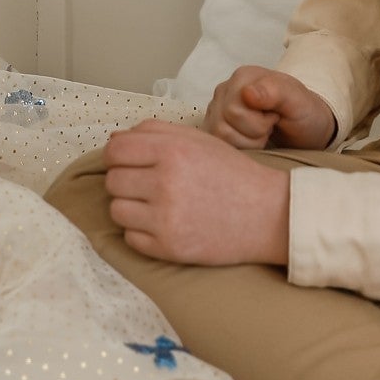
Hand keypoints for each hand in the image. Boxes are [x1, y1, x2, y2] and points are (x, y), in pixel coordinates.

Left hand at [103, 120, 290, 266]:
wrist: (266, 214)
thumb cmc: (231, 173)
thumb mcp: (198, 139)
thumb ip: (154, 131)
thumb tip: (113, 141)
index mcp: (172, 150)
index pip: (115, 151)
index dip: (118, 155)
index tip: (128, 161)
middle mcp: (166, 182)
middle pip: (113, 181)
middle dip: (126, 180)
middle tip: (149, 184)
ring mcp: (166, 218)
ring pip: (117, 210)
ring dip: (131, 207)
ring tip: (157, 204)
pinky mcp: (169, 248)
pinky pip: (130, 238)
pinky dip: (142, 232)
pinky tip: (164, 223)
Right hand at [202, 65, 336, 151]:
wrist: (307, 128)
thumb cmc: (303, 112)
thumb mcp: (297, 100)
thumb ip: (274, 91)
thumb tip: (247, 93)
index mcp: (242, 77)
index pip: (233, 110)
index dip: (258, 123)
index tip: (275, 117)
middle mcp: (225, 90)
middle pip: (224, 124)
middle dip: (254, 133)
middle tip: (271, 126)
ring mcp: (217, 109)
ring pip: (219, 136)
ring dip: (247, 142)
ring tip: (263, 133)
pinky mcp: (215, 126)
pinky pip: (217, 144)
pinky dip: (239, 148)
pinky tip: (252, 140)